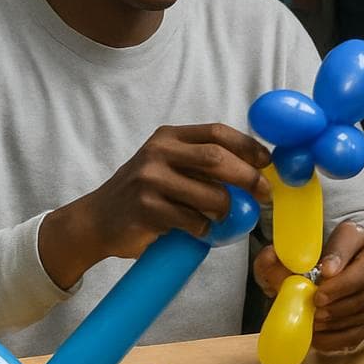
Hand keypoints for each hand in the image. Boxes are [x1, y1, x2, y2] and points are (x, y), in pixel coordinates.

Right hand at [39, 124, 272, 288]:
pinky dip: (203, 229)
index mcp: (169, 137)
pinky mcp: (146, 208)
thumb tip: (254, 172)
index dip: (247, 146)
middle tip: (263, 194)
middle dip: (247, 177)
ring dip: (225, 210)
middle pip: (216, 159)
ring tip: (223, 217)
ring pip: (209, 195)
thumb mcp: (167, 165)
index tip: (267, 162)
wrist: (96, 220)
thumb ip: (200, 163)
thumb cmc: (143, 194)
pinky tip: (196, 230)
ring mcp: (150, 179)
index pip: (217, 132)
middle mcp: (158, 152)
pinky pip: (192, 221)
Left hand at [254, 221, 363, 352]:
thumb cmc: (304, 267)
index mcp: (355, 237)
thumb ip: (276, 257)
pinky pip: (361, 330)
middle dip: (340, 291)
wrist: (317, 287)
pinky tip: (319, 334)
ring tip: (316, 318)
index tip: (322, 270)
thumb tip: (270, 257)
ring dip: (338, 316)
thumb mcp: (287, 258)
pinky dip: (338, 336)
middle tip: (317, 300)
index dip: (340, 256)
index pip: (353, 239)